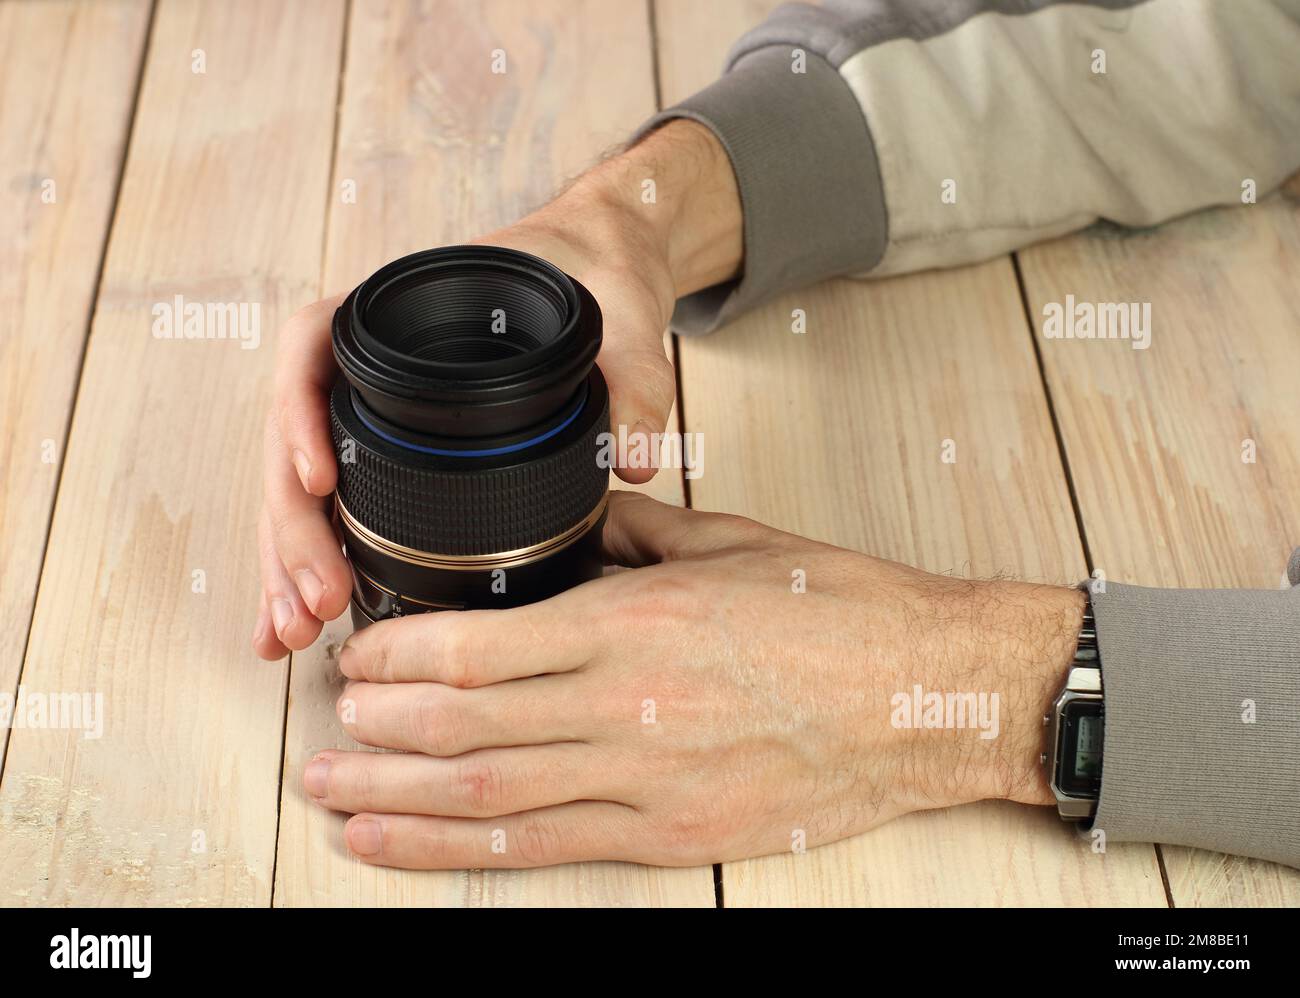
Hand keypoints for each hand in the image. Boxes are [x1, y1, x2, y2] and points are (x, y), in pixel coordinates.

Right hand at [252, 120, 742, 659]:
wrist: (603, 263)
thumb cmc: (594, 266)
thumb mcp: (620, 313)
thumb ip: (634, 379)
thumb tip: (638, 462)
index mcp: (403, 308)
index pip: (312, 344)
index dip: (298, 413)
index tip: (315, 480)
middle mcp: (372, 359)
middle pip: (293, 438)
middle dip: (294, 529)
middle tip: (312, 602)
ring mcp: (377, 405)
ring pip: (304, 484)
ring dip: (294, 560)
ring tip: (295, 631)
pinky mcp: (397, 444)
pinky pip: (341, 501)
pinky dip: (322, 557)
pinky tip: (309, 614)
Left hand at [304, 492, 1082, 868]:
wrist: (925, 697)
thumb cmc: (837, 613)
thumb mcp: (725, 546)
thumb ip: (628, 539)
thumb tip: (565, 532)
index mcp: (638, 621)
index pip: (480, 645)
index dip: (400, 651)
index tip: (362, 648)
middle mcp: (627, 707)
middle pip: (463, 724)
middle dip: (378, 724)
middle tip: (329, 716)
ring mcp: (646, 782)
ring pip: (486, 795)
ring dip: (392, 795)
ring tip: (328, 789)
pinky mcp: (668, 834)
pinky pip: (542, 847)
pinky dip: (455, 850)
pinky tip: (396, 844)